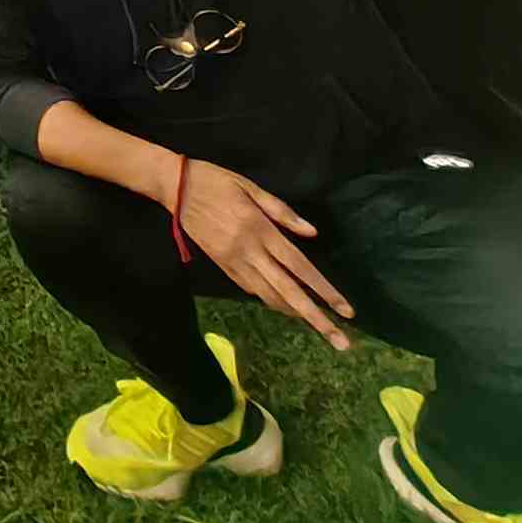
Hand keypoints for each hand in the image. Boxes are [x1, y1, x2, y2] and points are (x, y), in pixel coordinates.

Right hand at [169, 160, 354, 344]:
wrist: (174, 187)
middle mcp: (249, 252)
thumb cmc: (216, 181)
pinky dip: (272, 300)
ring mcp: (234, 262)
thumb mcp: (250, 186)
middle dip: (317, 318)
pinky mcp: (222, 265)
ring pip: (269, 297)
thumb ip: (282, 212)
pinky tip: (286, 306)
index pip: (299, 267)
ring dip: (296, 313)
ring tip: (319, 327)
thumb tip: (312, 233)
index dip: (324, 291)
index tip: (347, 311)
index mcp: (260, 230)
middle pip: (288, 292)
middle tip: (341, 341)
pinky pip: (251, 289)